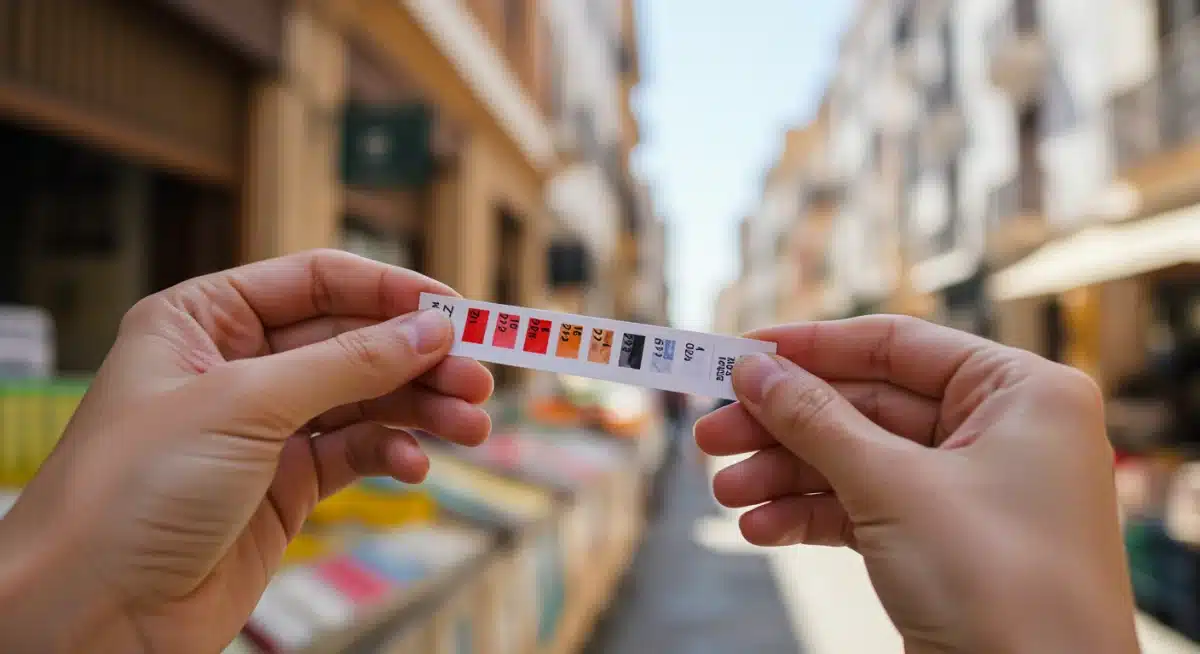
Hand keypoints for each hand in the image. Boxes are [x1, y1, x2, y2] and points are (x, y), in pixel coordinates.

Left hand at [0, 250, 492, 652]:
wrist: (93, 613)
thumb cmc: (133, 490)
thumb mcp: (245, 405)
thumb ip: (346, 363)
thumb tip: (430, 329)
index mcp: (204, 320)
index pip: (317, 282)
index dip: (390, 292)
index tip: (455, 311)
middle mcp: (235, 367)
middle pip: (351, 342)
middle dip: (417, 359)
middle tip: (479, 378)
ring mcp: (262, 428)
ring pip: (362, 400)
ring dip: (418, 409)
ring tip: (470, 425)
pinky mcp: (283, 485)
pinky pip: (353, 454)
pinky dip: (390, 455)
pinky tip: (413, 466)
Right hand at [695, 316, 1137, 652]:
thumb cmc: (1004, 587)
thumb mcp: (895, 488)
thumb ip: (816, 419)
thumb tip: (755, 368)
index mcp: (1020, 392)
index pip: (898, 345)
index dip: (813, 347)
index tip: (743, 352)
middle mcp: (1001, 433)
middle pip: (865, 406)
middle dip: (784, 425)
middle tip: (714, 435)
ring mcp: (972, 492)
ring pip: (857, 461)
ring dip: (786, 476)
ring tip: (727, 492)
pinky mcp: (945, 545)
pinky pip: (866, 510)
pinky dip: (812, 517)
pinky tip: (762, 529)